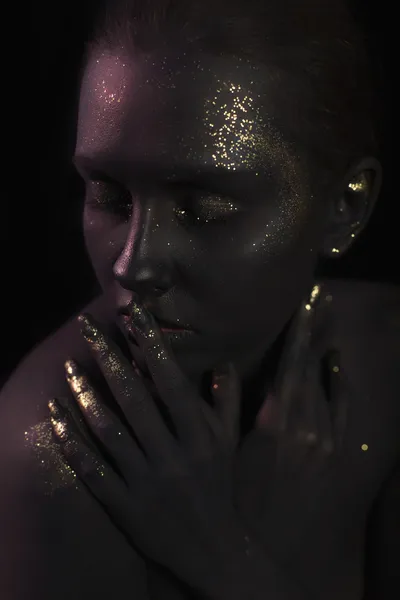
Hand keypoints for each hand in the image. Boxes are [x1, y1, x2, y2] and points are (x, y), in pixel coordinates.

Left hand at [48, 302, 247, 595]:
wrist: (211, 547)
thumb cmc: (219, 484)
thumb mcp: (229, 441)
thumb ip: (226, 399)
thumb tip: (222, 360)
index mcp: (199, 437)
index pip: (173, 383)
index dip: (153, 347)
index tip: (136, 315)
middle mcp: (172, 455)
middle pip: (135, 400)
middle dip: (109, 358)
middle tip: (87, 327)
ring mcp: (145, 481)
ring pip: (109, 431)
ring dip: (85, 396)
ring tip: (69, 365)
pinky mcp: (123, 504)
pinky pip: (92, 469)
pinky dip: (72, 442)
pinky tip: (56, 416)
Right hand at [235, 284, 349, 589]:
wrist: (273, 546)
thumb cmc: (241, 498)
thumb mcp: (225, 454)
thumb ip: (223, 408)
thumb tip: (221, 368)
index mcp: (277, 422)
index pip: (290, 366)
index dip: (298, 333)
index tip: (304, 302)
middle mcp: (307, 424)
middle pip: (313, 366)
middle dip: (315, 329)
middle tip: (321, 295)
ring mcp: (326, 438)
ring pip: (328, 382)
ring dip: (326, 349)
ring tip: (328, 316)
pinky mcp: (336, 452)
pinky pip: (343, 408)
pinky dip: (339, 382)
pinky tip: (337, 361)